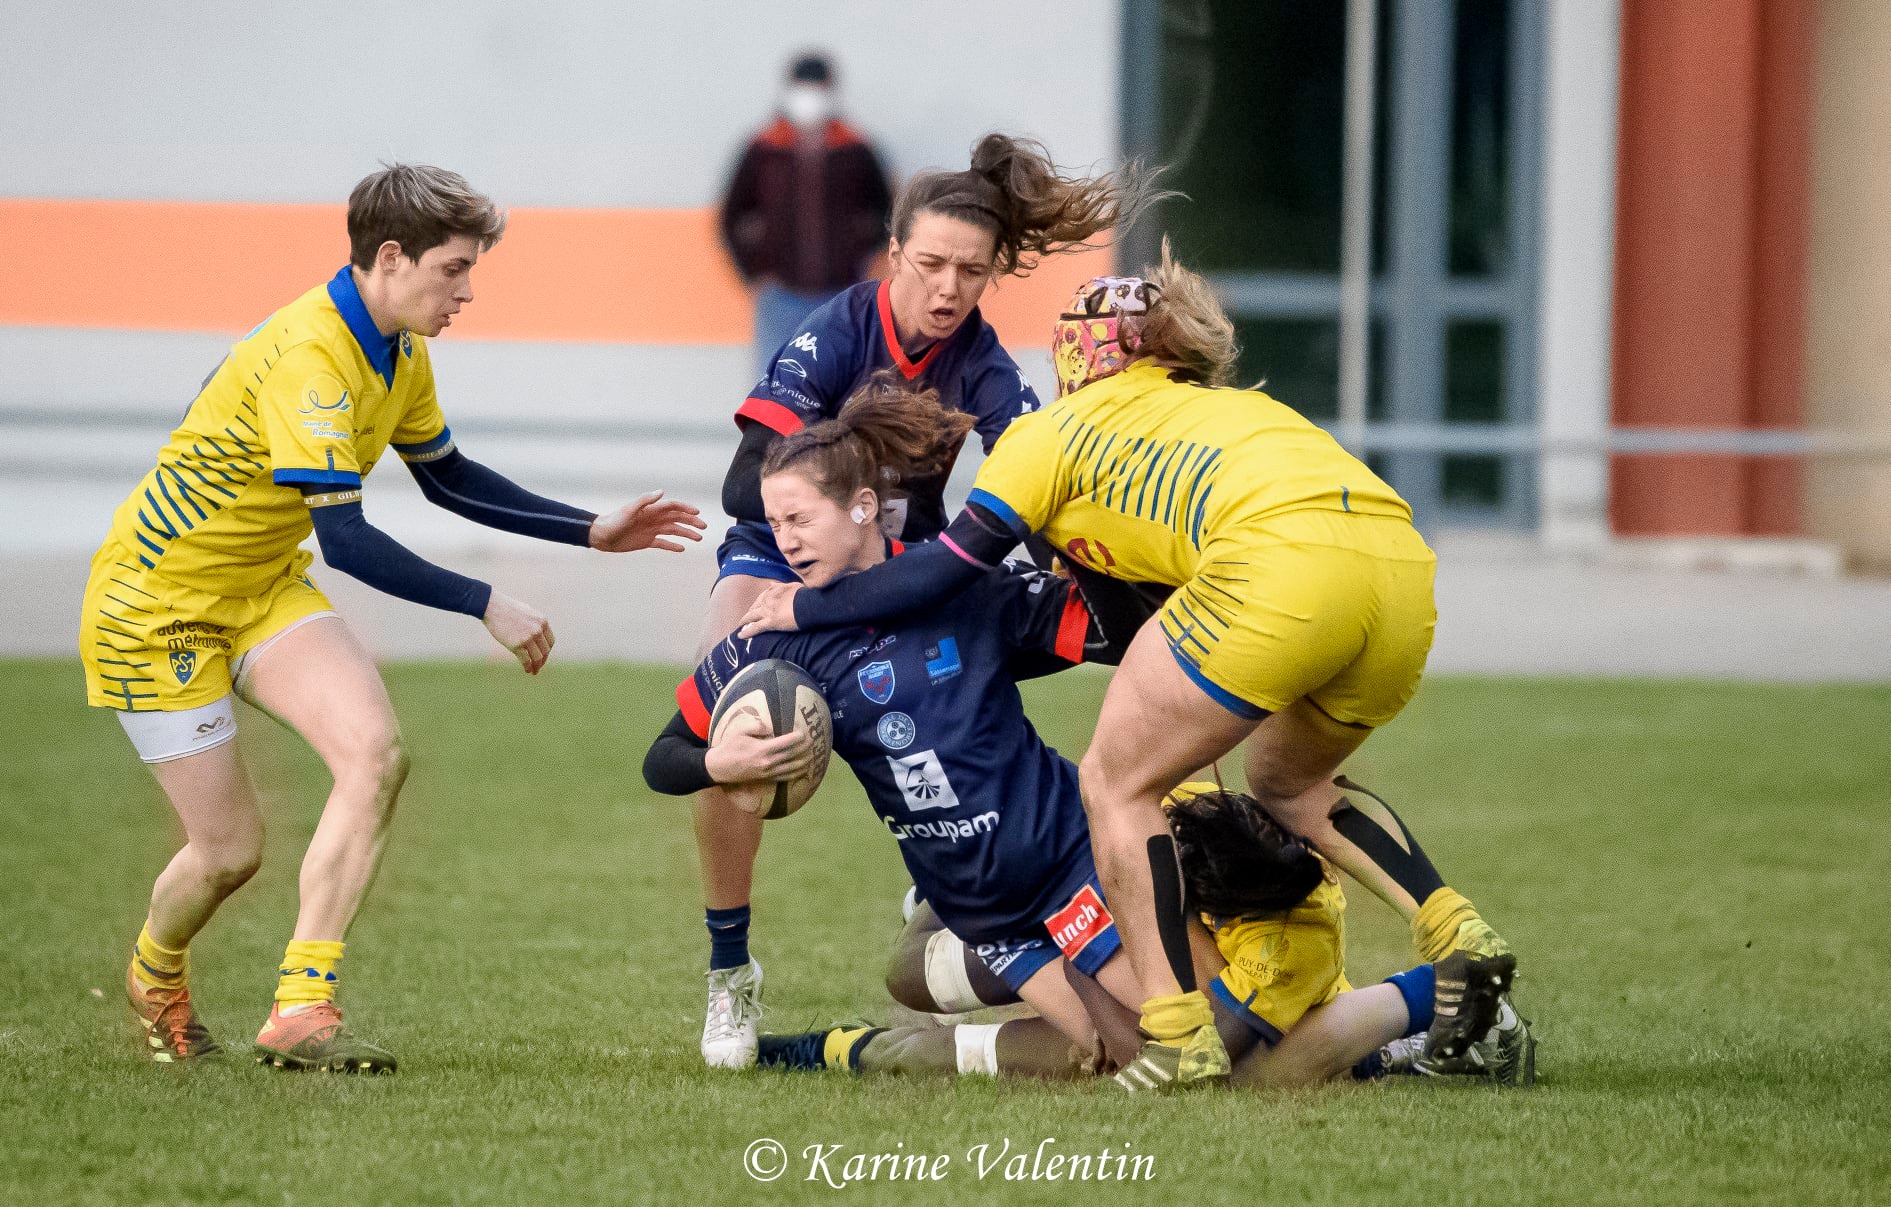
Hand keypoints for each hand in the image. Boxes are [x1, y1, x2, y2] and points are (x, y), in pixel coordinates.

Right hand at [483, 590, 553, 673]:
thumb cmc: (507, 608)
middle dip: (543, 660)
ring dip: (537, 666)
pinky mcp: (517, 645)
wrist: (492, 606)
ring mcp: (528, 638)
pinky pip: (526, 660)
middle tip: (539, 666)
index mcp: (542, 621)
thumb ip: (535, 624)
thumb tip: (538, 635)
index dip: (547, 651)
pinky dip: (528, 667)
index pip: (550, 641)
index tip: (543, 656)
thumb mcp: (528, 613)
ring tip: (534, 671)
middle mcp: (538, 630)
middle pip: (545, 651)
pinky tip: (527, 670)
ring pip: (537, 657)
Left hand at [589, 490, 706, 552]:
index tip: (697, 513)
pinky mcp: (647, 541)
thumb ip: (645, 500)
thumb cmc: (613, 521)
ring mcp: (651, 530)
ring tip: (698, 538)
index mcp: (651, 510)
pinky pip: (663, 543)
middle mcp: (654, 519)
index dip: (686, 508)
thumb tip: (662, 492)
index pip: (673, 507)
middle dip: (691, 522)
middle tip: (704, 527)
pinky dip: (673, 545)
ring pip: (673, 531)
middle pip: (677, 518)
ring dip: (686, 533)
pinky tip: (682, 549)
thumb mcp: (629, 510)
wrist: (601, 536)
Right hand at [704, 712, 815, 785]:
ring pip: (790, 769)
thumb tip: (770, 727)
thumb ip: (756, 726)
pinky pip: (784, 778)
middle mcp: (767, 763)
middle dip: (803, 748)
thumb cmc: (728, 747)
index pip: (785, 743)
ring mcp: (767, 773)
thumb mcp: (739, 731)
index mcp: (762, 750)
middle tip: (812, 741)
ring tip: (812, 756)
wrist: (719, 768)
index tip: (804, 732)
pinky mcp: (765, 779)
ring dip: (803, 762)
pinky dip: (795, 775)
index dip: (797, 737)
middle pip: (791, 755)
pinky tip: (802, 772)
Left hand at [735, 583, 801, 637]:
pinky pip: (756, 628)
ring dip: (744, 621)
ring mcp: (768, 611)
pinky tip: (740, 636)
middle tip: (745, 618)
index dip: (757, 603)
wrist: (809, 604)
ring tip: (740, 626)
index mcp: (773, 591)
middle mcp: (768, 600)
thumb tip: (770, 583)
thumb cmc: (804, 595)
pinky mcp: (770, 622)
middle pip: (754, 607)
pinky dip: (747, 632)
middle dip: (749, 613)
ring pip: (751, 617)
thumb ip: (780, 585)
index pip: (762, 597)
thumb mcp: (792, 586)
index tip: (755, 607)